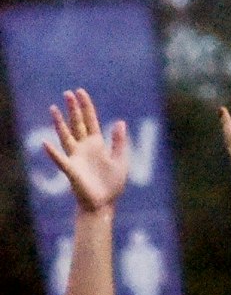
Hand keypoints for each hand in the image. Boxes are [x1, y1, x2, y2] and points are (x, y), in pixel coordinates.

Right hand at [43, 89, 128, 212]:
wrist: (104, 203)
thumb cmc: (112, 183)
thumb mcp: (120, 160)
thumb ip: (119, 142)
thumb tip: (120, 122)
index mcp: (97, 144)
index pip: (90, 121)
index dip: (86, 106)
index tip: (80, 91)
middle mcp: (84, 147)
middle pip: (76, 124)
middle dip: (73, 109)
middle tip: (67, 93)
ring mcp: (76, 157)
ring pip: (66, 136)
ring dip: (59, 123)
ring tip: (53, 109)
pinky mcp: (72, 170)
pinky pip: (61, 160)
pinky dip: (53, 152)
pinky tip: (46, 143)